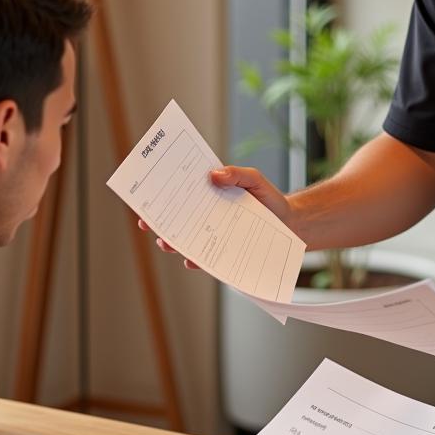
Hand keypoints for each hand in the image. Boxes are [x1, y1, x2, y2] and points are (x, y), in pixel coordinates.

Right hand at [138, 166, 293, 269]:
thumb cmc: (268, 199)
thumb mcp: (254, 180)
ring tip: (164, 241)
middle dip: (158, 219)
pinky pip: (205, 259)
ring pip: (185, 241)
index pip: (182, 192)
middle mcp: (206, 216)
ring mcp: (212, 235)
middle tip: (145, 219)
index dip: (163, 192)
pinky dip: (196, 260)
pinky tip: (190, 259)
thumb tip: (214, 174)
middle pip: (176, 218)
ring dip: (171, 242)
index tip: (148, 190)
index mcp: (209, 195)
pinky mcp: (223, 253)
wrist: (290, 223)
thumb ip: (237, 174)